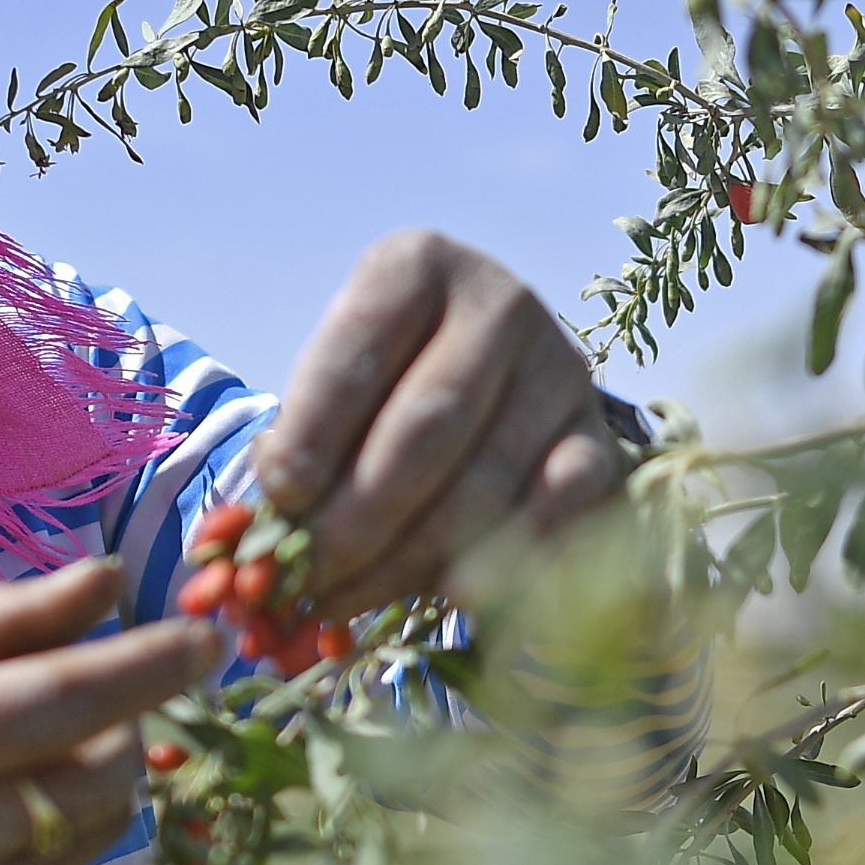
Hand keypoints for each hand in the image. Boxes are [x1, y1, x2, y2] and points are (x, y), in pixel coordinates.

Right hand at [0, 562, 217, 864]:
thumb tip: (110, 579)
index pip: (53, 702)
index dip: (143, 668)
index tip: (208, 637)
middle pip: (98, 775)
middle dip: (125, 727)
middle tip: (94, 704)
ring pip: (96, 834)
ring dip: (91, 788)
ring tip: (11, 773)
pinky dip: (57, 852)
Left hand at [257, 230, 619, 614]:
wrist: (490, 384)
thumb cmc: (384, 387)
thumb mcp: (336, 390)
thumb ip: (304, 445)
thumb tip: (265, 526)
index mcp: (418, 266)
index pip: (359, 350)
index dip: (315, 430)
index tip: (280, 497)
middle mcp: (501, 304)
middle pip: (428, 423)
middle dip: (361, 511)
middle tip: (310, 573)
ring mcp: (561, 369)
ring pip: (486, 477)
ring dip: (414, 552)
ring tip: (353, 598)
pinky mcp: (599, 436)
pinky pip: (558, 505)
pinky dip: (508, 557)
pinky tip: (455, 593)